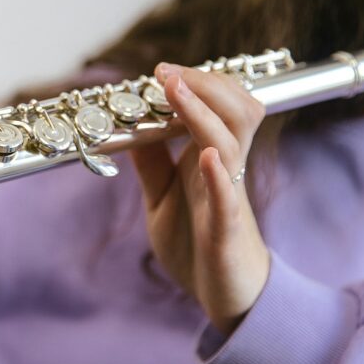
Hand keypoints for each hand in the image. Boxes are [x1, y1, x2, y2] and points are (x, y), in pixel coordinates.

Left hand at [131, 63, 270, 334]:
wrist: (227, 294)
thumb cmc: (196, 242)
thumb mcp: (161, 197)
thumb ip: (151, 164)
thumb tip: (129, 128)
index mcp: (208, 158)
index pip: (216, 105)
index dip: (194, 82)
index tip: (159, 69)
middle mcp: (223, 169)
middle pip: (235, 111)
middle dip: (204, 84)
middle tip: (165, 70)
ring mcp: (227, 197)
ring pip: (232, 143)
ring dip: (204, 114)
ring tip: (176, 89)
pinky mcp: (226, 230)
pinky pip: (228, 198)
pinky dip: (219, 175)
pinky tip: (208, 156)